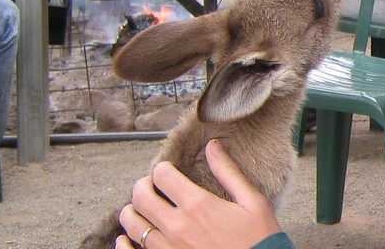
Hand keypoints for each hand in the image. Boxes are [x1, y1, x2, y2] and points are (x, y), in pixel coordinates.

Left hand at [115, 139, 281, 248]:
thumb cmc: (260, 240)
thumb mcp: (253, 202)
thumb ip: (229, 173)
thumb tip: (213, 147)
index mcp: (198, 205)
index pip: (163, 176)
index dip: (162, 168)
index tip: (167, 171)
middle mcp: (178, 226)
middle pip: (141, 197)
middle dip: (142, 186)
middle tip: (149, 186)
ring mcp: (169, 248)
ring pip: (132, 225)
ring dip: (131, 212)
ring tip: (139, 209)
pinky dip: (124, 244)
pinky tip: (126, 239)